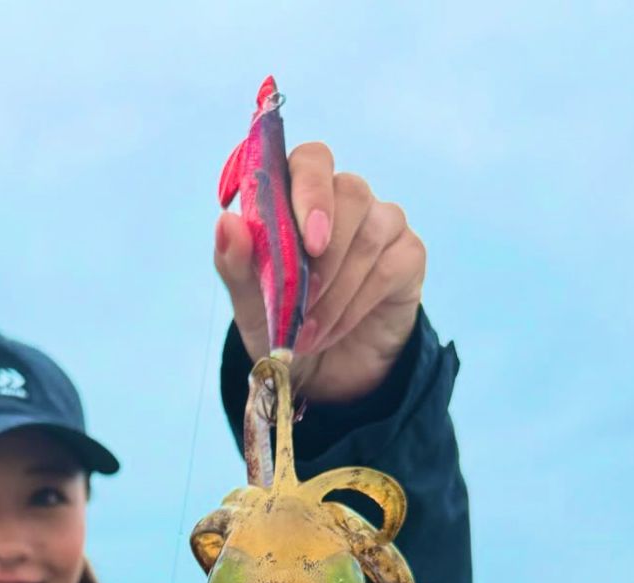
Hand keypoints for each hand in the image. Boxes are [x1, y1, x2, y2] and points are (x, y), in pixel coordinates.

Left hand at [215, 142, 425, 402]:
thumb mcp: (250, 301)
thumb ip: (235, 262)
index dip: (311, 190)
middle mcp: (346, 200)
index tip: (308, 238)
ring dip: (334, 292)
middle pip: (351, 191)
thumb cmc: (282, 323)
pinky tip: (332, 331)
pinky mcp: (408, 256)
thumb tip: (226, 222)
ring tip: (307, 333)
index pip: (312, 160)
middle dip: (326, 252)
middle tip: (304, 300)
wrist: (320, 372)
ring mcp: (382, 224)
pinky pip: (389, 268)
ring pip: (369, 236)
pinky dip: (355, 306)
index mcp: (301, 196)